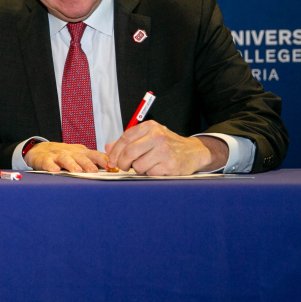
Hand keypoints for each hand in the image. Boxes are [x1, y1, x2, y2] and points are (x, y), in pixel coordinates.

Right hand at [25, 141, 107, 172]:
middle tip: (94, 172)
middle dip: (88, 164)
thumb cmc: (63, 155)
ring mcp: (57, 155)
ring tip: (77, 172)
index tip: (111, 166)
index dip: (102, 159)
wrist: (40, 150)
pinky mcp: (45, 159)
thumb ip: (93, 161)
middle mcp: (70, 152)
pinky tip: (55, 171)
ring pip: (65, 159)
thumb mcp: (79, 156)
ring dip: (72, 165)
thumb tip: (113, 168)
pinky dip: (51, 166)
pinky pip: (48, 162)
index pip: (94, 154)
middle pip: (80, 157)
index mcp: (81, 152)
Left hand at [105, 121, 227, 175]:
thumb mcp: (147, 137)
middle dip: (122, 163)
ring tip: (147, 165)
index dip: (114, 152)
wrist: (192, 152)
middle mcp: (158, 136)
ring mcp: (165, 151)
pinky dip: (150, 174)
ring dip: (138, 169)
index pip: (125, 138)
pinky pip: (150, 174)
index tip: (111, 161)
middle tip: (124, 167)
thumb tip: (108, 148)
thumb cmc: (166, 145)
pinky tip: (157, 168)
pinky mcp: (170, 165)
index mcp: (150, 127)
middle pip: (129, 153)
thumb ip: (127, 142)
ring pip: (138, 165)